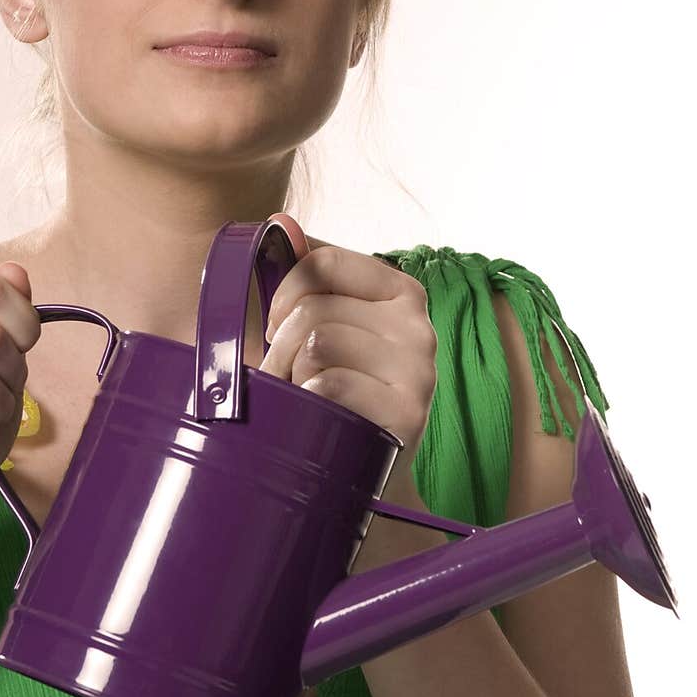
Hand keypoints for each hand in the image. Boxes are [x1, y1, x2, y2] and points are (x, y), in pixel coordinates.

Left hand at [260, 243, 437, 482]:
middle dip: (279, 346)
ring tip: (303, 397)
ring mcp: (419, 371)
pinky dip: (308, 402)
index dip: (284, 291)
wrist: (367, 475)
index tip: (276, 323)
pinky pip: (329, 383)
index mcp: (401, 294)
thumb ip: (305, 276)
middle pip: (313, 308)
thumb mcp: (326, 330)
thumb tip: (279, 222)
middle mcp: (419, 326)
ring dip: (291, 376)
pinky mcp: (408, 413)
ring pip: (317, 343)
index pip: (323, 262)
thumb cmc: (338, 395)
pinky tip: (321, 417)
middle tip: (284, 376)